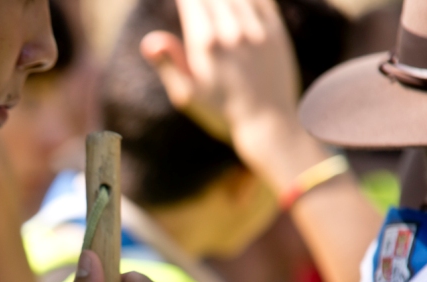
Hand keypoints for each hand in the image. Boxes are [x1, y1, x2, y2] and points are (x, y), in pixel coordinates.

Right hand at [141, 0, 318, 191]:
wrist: (267, 125)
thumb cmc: (220, 112)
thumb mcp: (186, 94)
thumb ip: (167, 63)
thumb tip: (149, 41)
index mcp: (204, 43)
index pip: (190, 0)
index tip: (180, 3)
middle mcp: (231, 30)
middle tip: (195, 4)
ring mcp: (256, 29)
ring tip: (211, 4)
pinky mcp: (276, 32)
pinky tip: (237, 3)